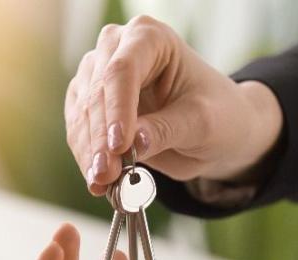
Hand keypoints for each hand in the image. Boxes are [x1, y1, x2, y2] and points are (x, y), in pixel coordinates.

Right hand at [65, 15, 281, 194]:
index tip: (119, 146)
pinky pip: (79, 130)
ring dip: (89, 151)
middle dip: (100, 138)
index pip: (123, 69)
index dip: (118, 108)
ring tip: (101, 182)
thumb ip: (167, 129)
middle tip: (106, 174)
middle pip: (97, 91)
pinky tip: (97, 180)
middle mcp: (117, 48)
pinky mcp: (88, 103)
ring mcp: (98, 74)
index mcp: (151, 38)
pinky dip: (86, 156)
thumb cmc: (217, 115)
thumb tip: (133, 143)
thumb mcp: (202, 123)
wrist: (213, 130)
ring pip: (82, 112)